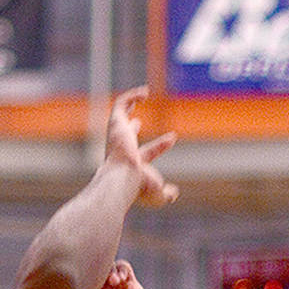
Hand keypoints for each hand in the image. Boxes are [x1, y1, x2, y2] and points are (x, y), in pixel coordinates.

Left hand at [69, 260, 162, 288]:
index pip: (77, 281)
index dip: (78, 276)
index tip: (83, 281)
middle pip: (92, 270)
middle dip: (93, 269)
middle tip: (98, 278)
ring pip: (107, 266)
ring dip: (108, 268)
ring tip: (113, 282)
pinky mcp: (131, 286)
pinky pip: (124, 267)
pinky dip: (121, 269)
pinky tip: (120, 280)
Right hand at [106, 86, 178, 206]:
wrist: (123, 179)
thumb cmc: (139, 188)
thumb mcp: (158, 195)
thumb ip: (166, 195)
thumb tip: (173, 194)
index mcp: (133, 164)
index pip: (147, 152)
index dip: (161, 145)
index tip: (173, 137)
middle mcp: (123, 149)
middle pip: (126, 135)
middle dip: (131, 128)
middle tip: (136, 121)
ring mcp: (117, 135)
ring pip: (119, 115)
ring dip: (130, 103)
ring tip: (143, 93)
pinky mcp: (115, 124)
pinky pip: (121, 104)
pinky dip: (132, 96)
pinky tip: (145, 92)